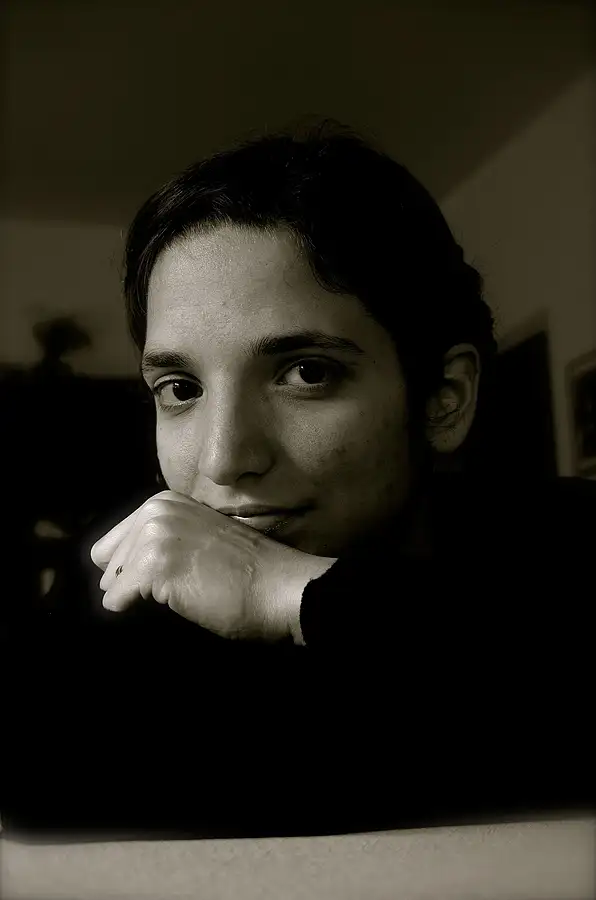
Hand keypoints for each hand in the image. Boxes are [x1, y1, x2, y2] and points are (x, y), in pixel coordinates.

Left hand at [90, 491, 336, 642]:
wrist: (281, 587)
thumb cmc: (248, 572)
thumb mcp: (199, 538)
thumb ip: (163, 540)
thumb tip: (118, 572)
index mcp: (166, 500)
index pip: (115, 540)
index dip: (133, 566)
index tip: (167, 577)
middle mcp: (156, 510)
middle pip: (107, 560)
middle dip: (132, 581)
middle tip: (177, 587)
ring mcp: (155, 535)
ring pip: (111, 581)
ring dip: (139, 596)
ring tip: (181, 592)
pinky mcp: (156, 565)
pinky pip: (116, 599)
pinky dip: (137, 609)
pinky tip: (175, 601)